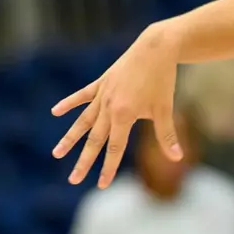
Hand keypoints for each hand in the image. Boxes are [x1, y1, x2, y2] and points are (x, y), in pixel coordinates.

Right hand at [52, 23, 183, 187]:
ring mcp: (102, 94)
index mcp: (123, 115)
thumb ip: (167, 136)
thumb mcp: (165, 109)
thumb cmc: (162, 80)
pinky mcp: (101, 82)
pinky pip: (82, 96)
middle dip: (84, 161)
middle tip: (73, 180)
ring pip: (83, 121)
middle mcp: (108, 106)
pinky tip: (55, 111)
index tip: (101, 185)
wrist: (156, 48)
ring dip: (70, 138)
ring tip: (56, 153)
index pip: (114, 148)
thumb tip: (178, 158)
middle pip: (94, 140)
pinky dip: (69, 103)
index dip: (107, 168)